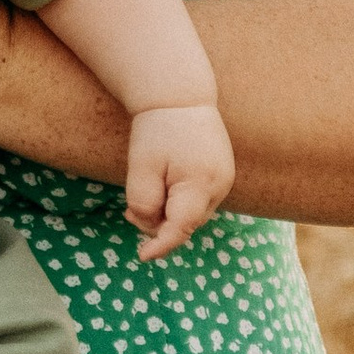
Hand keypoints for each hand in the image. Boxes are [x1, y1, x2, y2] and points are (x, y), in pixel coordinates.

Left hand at [126, 103, 235, 259]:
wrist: (181, 96)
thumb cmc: (156, 130)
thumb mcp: (141, 167)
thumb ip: (143, 201)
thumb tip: (150, 228)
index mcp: (200, 183)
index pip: (181, 228)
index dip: (161, 245)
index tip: (142, 256)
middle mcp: (219, 186)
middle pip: (187, 223)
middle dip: (158, 225)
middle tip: (128, 213)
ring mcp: (225, 181)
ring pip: (193, 214)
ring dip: (169, 214)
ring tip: (145, 194)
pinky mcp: (223, 176)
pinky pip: (199, 201)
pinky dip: (180, 203)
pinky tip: (162, 188)